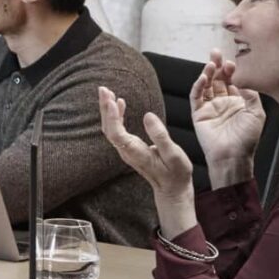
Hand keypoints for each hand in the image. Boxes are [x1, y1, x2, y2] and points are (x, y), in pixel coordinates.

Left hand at [99, 84, 198, 238]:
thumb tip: (148, 116)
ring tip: (108, 92)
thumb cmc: (175, 174)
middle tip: (103, 89)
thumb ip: (160, 136)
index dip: (112, 116)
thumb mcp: (173, 154)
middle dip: (105, 108)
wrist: (172, 189)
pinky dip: (116, 115)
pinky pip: (117, 129)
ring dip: (108, 110)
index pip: (116, 133)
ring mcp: (126, 150)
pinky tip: (120, 103)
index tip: (112, 100)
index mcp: (135, 152)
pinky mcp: (129, 148)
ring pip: (111, 128)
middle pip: (109, 128)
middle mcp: (126, 151)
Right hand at [189, 52, 262, 179]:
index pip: (232, 81)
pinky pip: (196, 97)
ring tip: (210, 64)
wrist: (234, 157)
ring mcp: (209, 108)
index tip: (232, 61)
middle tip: (215, 53)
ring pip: (206, 85)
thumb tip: (242, 78)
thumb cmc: (247, 139)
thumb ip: (250, 94)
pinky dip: (198, 86)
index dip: (231, 70)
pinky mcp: (198, 114)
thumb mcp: (257, 113)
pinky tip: (203, 78)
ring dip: (207, 74)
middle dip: (216, 66)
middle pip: (217, 79)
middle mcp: (222, 102)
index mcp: (237, 102)